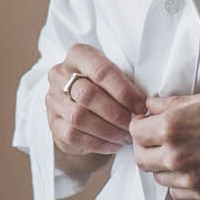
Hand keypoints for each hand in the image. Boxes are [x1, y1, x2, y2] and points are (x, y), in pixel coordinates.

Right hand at [45, 44, 148, 166]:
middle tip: (133, 124)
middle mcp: (60, 74)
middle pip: (87, 95)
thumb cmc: (105, 87)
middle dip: (115, 113)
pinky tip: (114, 144)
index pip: (101, 71)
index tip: (141, 106)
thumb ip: (127, 83)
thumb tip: (147, 103)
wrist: (80, 103)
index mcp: (78, 55)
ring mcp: (53, 99)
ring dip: (108, 131)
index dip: (124, 91)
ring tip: (126, 136)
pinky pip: (73, 135)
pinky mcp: (52, 123)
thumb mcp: (115, 75)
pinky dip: (98, 143)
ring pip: (79, 117)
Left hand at [128, 91, 199, 199]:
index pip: (135, 130)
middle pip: (140, 157)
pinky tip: (190, 166)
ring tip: (177, 151)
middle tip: (157, 138)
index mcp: (172, 127)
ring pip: (156, 176)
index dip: (140, 123)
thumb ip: (171, 104)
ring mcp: (189, 177)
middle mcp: (176, 155)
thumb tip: (151, 105)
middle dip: (145, 145)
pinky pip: (175, 191)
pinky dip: (177, 180)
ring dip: (160, 164)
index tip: (147, 122)